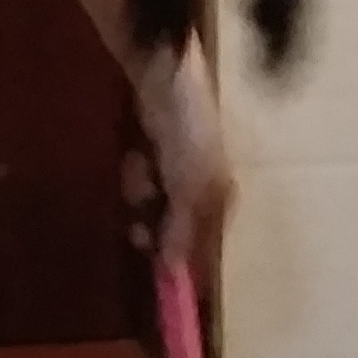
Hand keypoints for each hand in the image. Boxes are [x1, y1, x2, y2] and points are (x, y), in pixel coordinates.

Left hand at [126, 37, 233, 270]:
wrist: (166, 77)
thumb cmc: (189, 135)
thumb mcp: (192, 189)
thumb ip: (182, 231)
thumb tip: (171, 271)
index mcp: (222, 200)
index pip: (204, 249)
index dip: (182, 266)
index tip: (158, 280)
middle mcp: (204, 190)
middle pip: (174, 231)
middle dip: (153, 227)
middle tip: (137, 226)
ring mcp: (178, 172)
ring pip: (152, 207)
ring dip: (139, 195)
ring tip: (139, 169)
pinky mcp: (156, 155)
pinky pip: (141, 182)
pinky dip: (135, 173)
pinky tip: (135, 155)